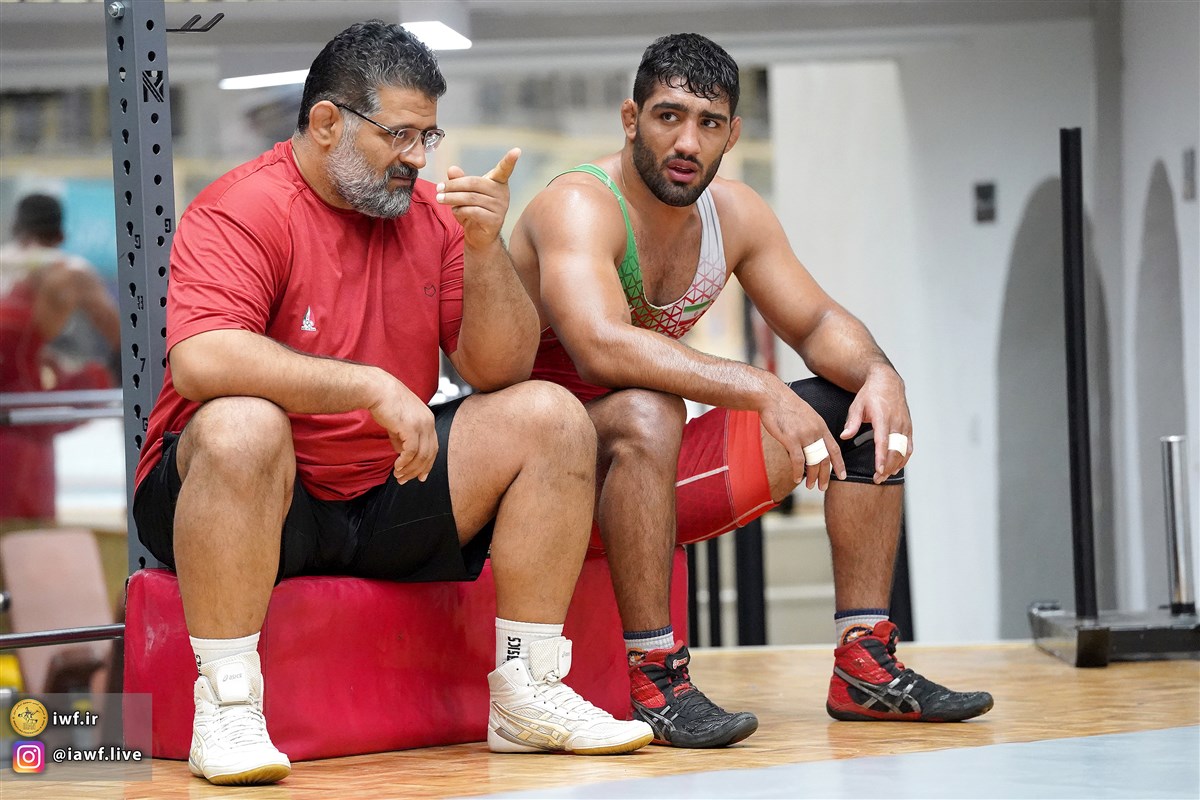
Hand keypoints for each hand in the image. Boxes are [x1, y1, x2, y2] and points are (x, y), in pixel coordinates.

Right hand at [366, 372, 437, 484]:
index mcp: (428, 420)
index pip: (433, 447)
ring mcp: (421, 424)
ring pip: (421, 455)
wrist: (377, 389)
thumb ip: (402, 438)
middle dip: (418, 470)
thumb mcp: (398, 423)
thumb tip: (402, 454)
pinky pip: (411, 452)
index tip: (420, 476)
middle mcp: (428, 422)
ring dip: (409, 469)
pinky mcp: (411, 427)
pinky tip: (396, 467)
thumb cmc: (385, 403)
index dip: (427, 464)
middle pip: (430, 454)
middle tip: (406, 480)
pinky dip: (404, 463)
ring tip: (398, 476)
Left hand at [436, 148, 520, 249]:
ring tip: (440, 198)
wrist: (479, 236)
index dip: (510, 160)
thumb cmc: (473, 209)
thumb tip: (452, 169)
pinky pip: (472, 211)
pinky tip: (455, 211)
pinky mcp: (494, 220)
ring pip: (470, 198)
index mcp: (497, 182)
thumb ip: (459, 180)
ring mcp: (500, 207)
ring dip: (451, 198)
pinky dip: (459, 210)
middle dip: (453, 185)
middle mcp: (502, 193)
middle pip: (473, 183)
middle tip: (438, 188)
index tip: (517, 150)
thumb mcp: (465, 193)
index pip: (504, 169)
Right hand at [759, 381, 845, 491]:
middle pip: (825, 458)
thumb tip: (811, 444)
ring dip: (812, 477)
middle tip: (823, 487)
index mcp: (820, 426)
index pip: (835, 449)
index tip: (842, 475)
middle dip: (825, 476)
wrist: (772, 396)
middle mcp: (815, 432)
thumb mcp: (805, 415)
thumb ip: (811, 429)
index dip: (839, 464)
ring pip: (813, 462)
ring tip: (810, 486)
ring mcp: (804, 435)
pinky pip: (797, 460)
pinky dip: (797, 472)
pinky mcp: (791, 439)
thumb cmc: (785, 405)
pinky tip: (796, 478)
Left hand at [840, 367, 911, 482]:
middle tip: (877, 479)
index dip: (882, 457)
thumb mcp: (857, 405)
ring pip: (904, 450)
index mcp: (883, 417)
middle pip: (895, 450)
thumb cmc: (870, 394)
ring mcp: (904, 425)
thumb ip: (852, 422)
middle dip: (888, 466)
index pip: (883, 441)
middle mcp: (896, 422)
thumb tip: (844, 436)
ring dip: (896, 465)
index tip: (879, 470)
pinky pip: (909, 446)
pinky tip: (897, 467)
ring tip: (885, 476)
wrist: (887, 381)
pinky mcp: (908, 427)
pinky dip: (904, 458)